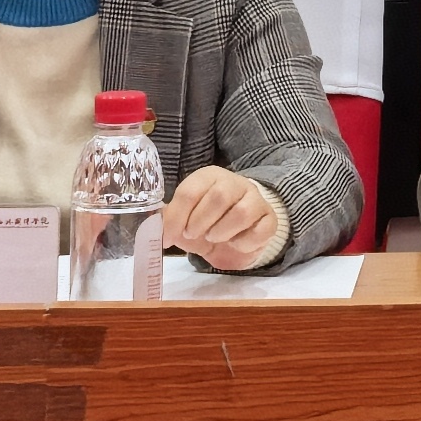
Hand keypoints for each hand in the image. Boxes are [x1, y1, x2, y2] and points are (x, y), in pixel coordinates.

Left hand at [159, 164, 282, 271]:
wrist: (239, 232)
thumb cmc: (207, 222)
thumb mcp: (185, 219)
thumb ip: (169, 219)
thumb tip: (151, 228)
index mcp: (208, 177)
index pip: (190, 191)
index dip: (176, 217)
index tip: (169, 238)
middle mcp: (234, 183)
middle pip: (218, 197)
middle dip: (200, 222)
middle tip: (194, 235)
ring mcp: (255, 200)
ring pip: (241, 212)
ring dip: (222, 232)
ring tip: (213, 238)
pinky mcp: (269, 219)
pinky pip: (259, 230)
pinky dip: (243, 243)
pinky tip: (235, 243)